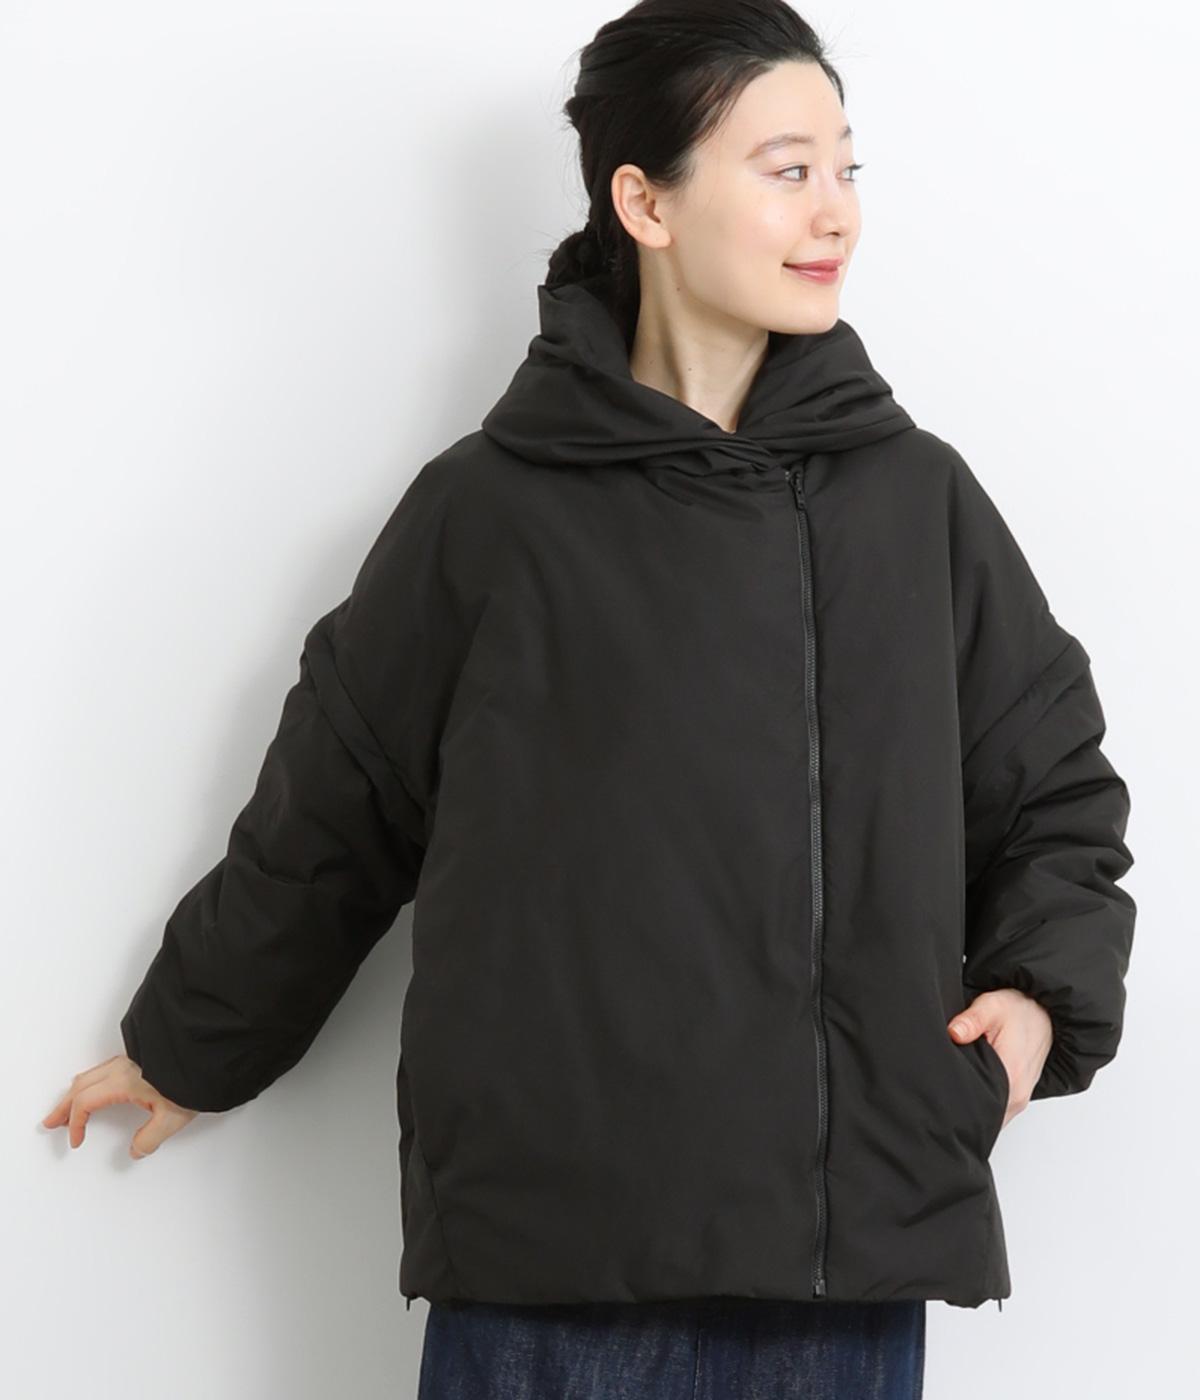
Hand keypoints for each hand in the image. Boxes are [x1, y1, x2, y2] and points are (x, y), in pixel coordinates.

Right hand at [40, 1055, 198, 1158]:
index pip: (86, 1102)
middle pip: (81, 1086)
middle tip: (51, 1122)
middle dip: (64, 1106)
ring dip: (75, 1092)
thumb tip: (136, 1150)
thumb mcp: (172, 1117)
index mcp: (124, 1081)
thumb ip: (150, 1138)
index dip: (76, 1123)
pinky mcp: (139, 1054)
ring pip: (91, 1074)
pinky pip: (103, 1068)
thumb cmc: (194, 1076)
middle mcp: (123, 1066)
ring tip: (68, 1108)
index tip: (76, 1139)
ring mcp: (130, 1057)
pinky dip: (89, 1082)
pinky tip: (95, 1088)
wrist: (209, 1048)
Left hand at [948, 988, 1052, 1130]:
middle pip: (983, 1118)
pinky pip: (996, 1112)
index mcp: (1011, 1076)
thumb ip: (972, 1020)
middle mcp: (1017, 1095)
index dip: (954, 1103)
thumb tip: (953, 1033)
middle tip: (936, 1093)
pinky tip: (966, 1091)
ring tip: (949, 1091)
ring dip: (971, 1108)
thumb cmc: (1019, 1012)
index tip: (937, 1094)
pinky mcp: (1016, 1098)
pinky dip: (982, 1105)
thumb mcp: (992, 1007)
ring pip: (990, 1118)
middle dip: (958, 1110)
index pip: (978, 1108)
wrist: (1043, 1015)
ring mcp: (1018, 1100)